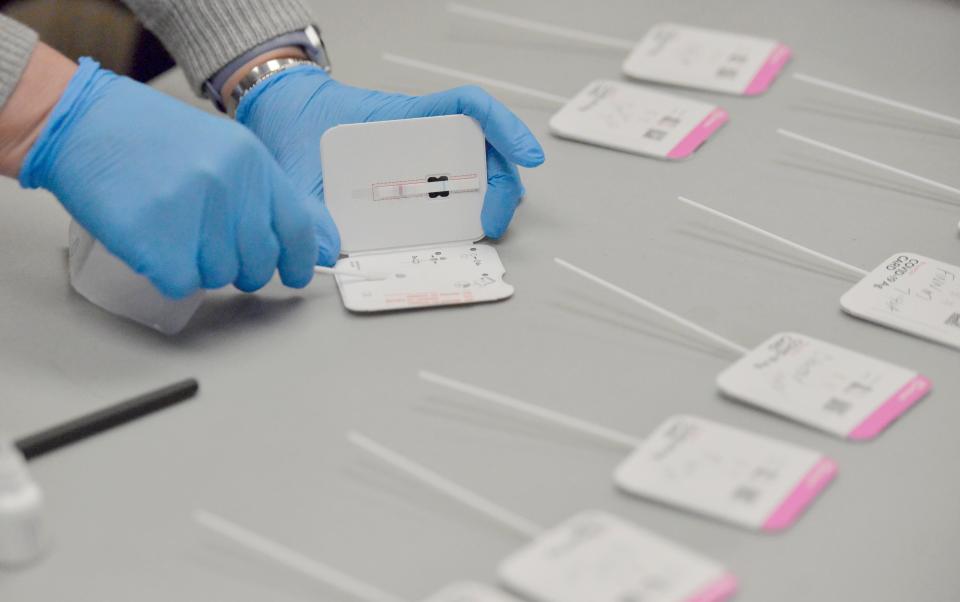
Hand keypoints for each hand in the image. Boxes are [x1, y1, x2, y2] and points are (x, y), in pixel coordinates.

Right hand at [19, 58, 337, 298]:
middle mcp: (230, 185)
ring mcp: (192, 211)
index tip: (294, 274)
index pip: (296, 228)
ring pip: (220, 276)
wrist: (82, 122)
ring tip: (175, 234)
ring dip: (200, 268)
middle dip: (241, 268)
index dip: (298, 260)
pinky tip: (155, 245)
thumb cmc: (151, 138)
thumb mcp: (224, 150)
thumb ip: (268, 194)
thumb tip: (313, 244)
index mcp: (253, 162)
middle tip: (212, 249)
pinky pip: (183, 284)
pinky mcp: (156, 239)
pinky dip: (169, 275)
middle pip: (259, 262)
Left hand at [235, 66, 544, 238]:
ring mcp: (422, 158)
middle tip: (492, 222)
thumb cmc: (298, 129)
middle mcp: (422, 135)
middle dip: (502, 185)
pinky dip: (464, 211)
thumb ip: (310, 206)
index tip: (527, 157)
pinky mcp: (414, 182)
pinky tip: (462, 230)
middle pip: (485, 151)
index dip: (505, 128)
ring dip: (490, 199)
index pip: (469, 107)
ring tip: (482, 230)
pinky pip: (450, 192)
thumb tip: (325, 248)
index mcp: (405, 118)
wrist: (280, 118)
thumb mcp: (301, 166)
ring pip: (476, 173)